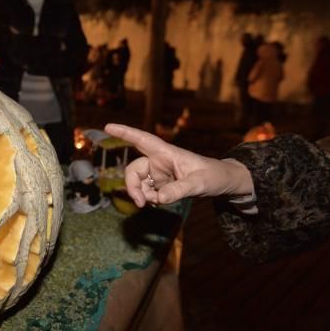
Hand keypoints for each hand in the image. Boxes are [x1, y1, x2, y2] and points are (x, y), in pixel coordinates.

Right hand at [104, 123, 254, 206]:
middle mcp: (158, 161)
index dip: (125, 133)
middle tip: (141, 203)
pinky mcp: (160, 184)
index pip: (143, 140)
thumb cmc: (213, 175)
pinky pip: (146, 192)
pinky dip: (148, 199)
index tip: (108, 127)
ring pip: (137, 182)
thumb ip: (179, 190)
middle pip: (134, 170)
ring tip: (155, 203)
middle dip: (133, 186)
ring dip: (141, 195)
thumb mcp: (199, 183)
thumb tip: (159, 198)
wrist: (221, 183)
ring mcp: (158, 173)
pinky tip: (159, 201)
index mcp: (167, 152)